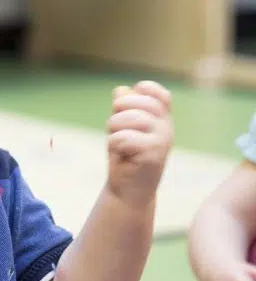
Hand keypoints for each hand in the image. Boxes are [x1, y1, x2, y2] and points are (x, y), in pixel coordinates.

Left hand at [106, 81, 172, 208]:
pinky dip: (114, 144)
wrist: (128, 189)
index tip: (125, 110)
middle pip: (134, 101)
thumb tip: (120, 90)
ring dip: (113, 129)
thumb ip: (122, 108)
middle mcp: (166, 125)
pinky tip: (122, 155)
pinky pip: (123, 138)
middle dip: (117, 112)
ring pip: (128, 118)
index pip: (152, 90)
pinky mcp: (154, 153)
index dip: (134, 94)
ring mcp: (163, 138)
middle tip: (117, 131)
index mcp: (161, 116)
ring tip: (119, 144)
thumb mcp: (122, 127)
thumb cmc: (125, 156)